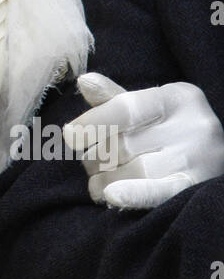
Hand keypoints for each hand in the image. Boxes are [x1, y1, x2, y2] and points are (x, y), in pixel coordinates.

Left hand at [63, 72, 223, 208]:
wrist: (219, 153)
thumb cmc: (172, 127)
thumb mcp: (151, 106)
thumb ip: (115, 97)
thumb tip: (83, 82)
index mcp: (177, 98)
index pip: (126, 109)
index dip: (92, 123)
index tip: (70, 136)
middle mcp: (192, 126)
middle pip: (126, 144)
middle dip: (96, 156)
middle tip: (88, 162)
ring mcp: (197, 159)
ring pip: (136, 170)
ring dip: (105, 180)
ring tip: (96, 183)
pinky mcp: (195, 188)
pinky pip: (160, 192)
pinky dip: (133, 195)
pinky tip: (110, 197)